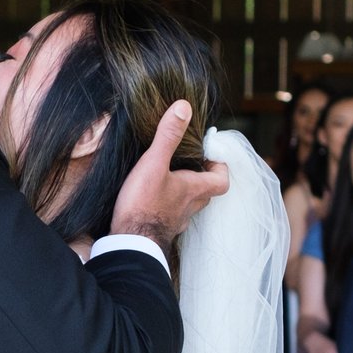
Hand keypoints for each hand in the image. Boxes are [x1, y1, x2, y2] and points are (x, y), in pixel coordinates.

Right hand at [109, 100, 228, 248]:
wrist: (130, 245)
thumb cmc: (143, 204)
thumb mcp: (154, 163)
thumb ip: (168, 136)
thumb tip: (184, 107)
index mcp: (194, 189)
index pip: (222, 179)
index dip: (220, 167)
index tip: (209, 154)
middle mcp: (190, 206)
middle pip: (207, 191)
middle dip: (202, 176)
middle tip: (189, 162)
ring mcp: (176, 221)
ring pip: (190, 205)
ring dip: (185, 192)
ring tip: (170, 177)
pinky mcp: (160, 229)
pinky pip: (171, 216)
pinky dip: (167, 206)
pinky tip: (153, 199)